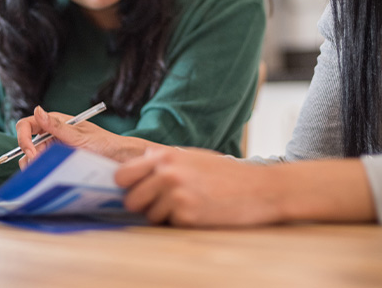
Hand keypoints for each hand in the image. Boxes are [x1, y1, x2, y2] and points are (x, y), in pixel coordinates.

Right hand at [15, 106, 149, 167]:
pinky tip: (50, 175)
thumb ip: (56, 126)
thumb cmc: (102, 143)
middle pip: (26, 144)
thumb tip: (37, 110)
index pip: (27, 125)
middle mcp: (51, 134)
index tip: (30, 152)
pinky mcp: (56, 161)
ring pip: (31, 158)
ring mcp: (53, 148)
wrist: (117, 158)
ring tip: (46, 172)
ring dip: (34, 166)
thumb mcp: (79, 136)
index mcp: (54, 121)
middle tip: (39, 167)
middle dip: (29, 156)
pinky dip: (41, 172)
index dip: (23, 138)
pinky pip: (41, 166)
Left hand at [115, 147, 284, 226]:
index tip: (135, 191)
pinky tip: (200, 212)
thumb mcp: (192, 156)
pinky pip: (169, 225)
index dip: (127, 187)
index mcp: (165, 155)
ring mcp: (176, 194)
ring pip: (150, 216)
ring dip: (164, 216)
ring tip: (189, 205)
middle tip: (164, 203)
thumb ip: (163, 160)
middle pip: (131, 200)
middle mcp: (167, 173)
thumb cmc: (226, 173)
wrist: (260, 188)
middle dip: (144, 205)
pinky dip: (180, 223)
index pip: (122, 175)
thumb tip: (136, 166)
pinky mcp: (187, 216)